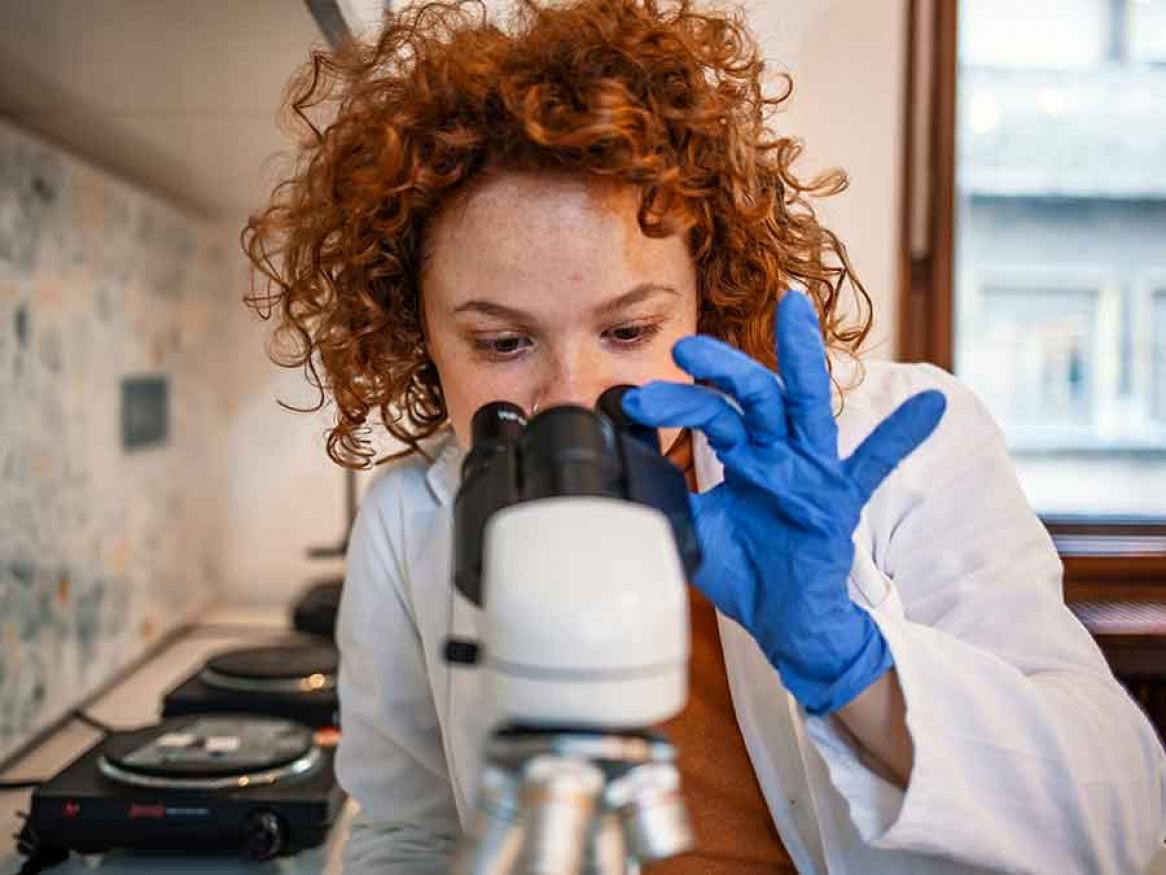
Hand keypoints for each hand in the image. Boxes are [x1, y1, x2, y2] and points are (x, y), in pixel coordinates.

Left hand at [622, 291, 945, 714]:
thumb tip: (618, 476)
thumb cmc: (746, 572)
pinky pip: (875, 465)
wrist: (785, 622)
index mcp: (745, 453)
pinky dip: (903, 436)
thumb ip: (665, 499)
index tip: (634, 402)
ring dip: (802, 357)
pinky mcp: (842, 500)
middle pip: (753, 395)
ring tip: (796, 308)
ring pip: (807, 407)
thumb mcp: (693, 531)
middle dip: (721, 367)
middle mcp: (780, 451)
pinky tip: (931, 403)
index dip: (674, 404)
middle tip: (684, 347)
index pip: (710, 414)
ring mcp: (814, 470)